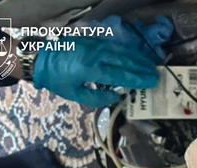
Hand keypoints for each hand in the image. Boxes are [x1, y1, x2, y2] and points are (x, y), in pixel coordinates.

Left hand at [33, 16, 171, 106]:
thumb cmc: (57, 80)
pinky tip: (135, 57)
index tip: (150, 82)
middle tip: (156, 75)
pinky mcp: (92, 41)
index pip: (119, 75)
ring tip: (150, 66)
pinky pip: (113, 46)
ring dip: (137, 59)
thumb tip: (117, 98)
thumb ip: (98, 98)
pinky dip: (127, 52)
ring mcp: (94, 46)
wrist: (40, 58)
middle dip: (141, 69)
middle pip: (124, 62)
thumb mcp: (75, 95)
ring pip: (120, 52)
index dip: (137, 79)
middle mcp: (95, 56)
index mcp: (90, 70)